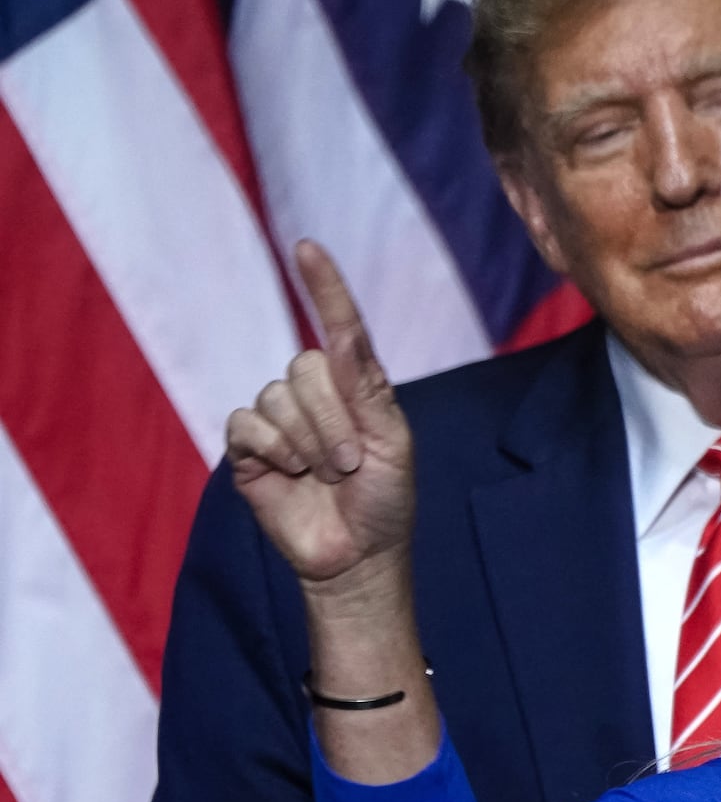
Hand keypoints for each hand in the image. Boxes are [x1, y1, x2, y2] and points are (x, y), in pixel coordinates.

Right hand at [225, 241, 414, 590]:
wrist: (357, 554)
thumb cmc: (385, 498)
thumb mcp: (392, 440)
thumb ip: (365, 387)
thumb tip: (341, 333)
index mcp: (356, 384)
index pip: (339, 326)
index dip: (324, 287)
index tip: (308, 247)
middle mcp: (315, 392)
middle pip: (303, 367)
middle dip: (331, 420)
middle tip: (351, 464)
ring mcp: (279, 418)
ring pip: (276, 398)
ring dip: (307, 443)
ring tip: (326, 475)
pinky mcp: (248, 447)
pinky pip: (247, 424)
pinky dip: (274, 451)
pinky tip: (290, 475)